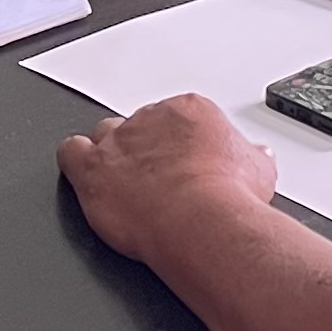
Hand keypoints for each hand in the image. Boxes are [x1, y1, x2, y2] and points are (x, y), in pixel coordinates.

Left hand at [57, 95, 277, 261]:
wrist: (201, 220)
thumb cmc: (228, 196)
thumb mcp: (260, 169)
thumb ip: (254, 156)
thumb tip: (260, 156)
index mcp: (189, 110)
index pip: (176, 117)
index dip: (177, 144)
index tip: (184, 164)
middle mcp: (150, 119)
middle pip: (140, 126)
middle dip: (146, 150)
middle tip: (159, 180)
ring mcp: (118, 143)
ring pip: (104, 135)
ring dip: (111, 155)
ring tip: (123, 180)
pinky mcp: (92, 169)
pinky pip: (71, 152)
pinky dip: (75, 162)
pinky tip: (86, 176)